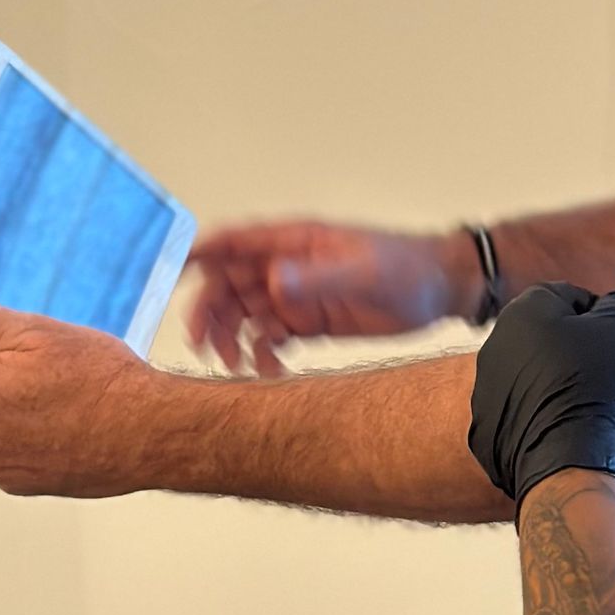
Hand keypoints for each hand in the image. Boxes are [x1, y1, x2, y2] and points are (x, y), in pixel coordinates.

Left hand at [0, 279, 160, 496]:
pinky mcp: (16, 483)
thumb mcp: (35, 331)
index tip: (31, 349)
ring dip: (15, 404)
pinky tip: (64, 425)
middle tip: (52, 373)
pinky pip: (9, 444)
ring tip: (62, 400)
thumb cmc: (104, 382)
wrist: (150, 432)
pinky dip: (30, 433)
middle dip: (1, 372)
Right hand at [184, 220, 478, 375]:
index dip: (199, 256)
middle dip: (210, 313)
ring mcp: (297, 295)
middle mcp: (287, 267)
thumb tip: (271, 280)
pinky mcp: (310, 322)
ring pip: (244, 316)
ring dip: (233, 340)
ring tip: (240, 366)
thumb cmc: (407, 268)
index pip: (233, 242)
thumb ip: (317, 277)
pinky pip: (269, 338)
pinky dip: (262, 355)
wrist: (442, 289)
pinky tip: (272, 372)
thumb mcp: (362, 271)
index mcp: (294, 242)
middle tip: (207, 346)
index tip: (172, 278)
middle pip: (228, 285)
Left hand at [468, 285, 614, 508]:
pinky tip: (563, 426)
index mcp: (525, 310)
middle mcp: (495, 343)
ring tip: (584, 404)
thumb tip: (608, 305)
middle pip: (546, 334)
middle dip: (574, 348)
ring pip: (531, 371)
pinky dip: (540, 411)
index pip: (571, 297)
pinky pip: (521, 407)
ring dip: (555, 379)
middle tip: (602, 373)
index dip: (600, 319)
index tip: (614, 344)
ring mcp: (485, 386)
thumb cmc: (596, 389)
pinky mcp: (485, 424)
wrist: (568, 462)